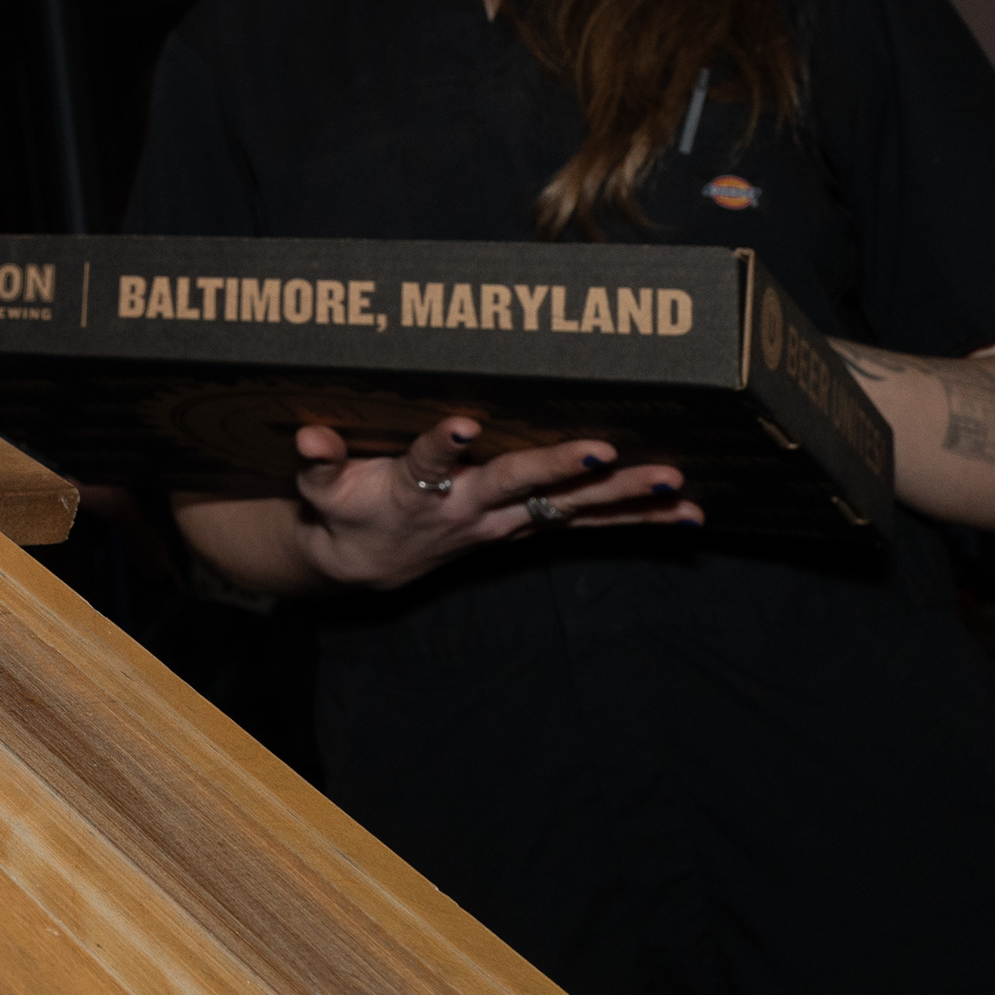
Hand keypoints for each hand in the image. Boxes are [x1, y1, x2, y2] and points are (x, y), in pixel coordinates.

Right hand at [282, 417, 700, 590]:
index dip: (444, 445)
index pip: (428, 461)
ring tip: (674, 482)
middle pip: (519, 486)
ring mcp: (502, 523)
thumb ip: (319, 460)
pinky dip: (638, 520)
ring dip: (623, 497)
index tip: (464, 426)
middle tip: (604, 449)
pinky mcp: (524, 529)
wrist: (363, 568)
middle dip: (561, 468)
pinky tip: (687, 513)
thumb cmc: (344, 511)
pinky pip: (587, 526)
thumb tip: (307, 435)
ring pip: (568, 508)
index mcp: (415, 491)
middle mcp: (468, 509)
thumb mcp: (319, 488)